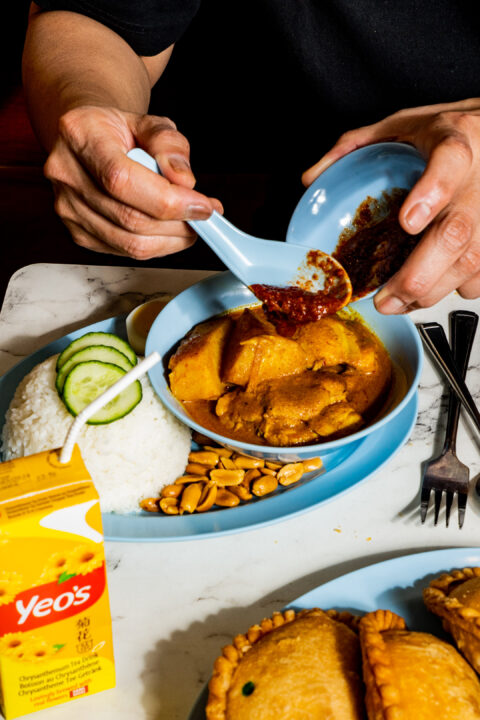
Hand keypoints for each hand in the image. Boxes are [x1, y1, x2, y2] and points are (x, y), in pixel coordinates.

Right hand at [44, 105, 222, 258]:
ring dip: (171, 239)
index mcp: (80, 135)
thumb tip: (184, 181)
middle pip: (128, 218)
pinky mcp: (78, 232)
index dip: (168, 200)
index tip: (203, 205)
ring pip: (129, 243)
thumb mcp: (150, 123)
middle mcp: (66, 173)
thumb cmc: (120, 132)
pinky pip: (124, 251)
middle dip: (177, 224)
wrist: (90, 139)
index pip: (122, 180)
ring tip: (191, 223)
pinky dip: (156, 246)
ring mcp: (68, 207)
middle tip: (205, 216)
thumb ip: (170, 145)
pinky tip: (168, 230)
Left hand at [302, 100, 479, 312]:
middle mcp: (479, 178)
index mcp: (454, 140)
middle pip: (456, 232)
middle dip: (418, 274)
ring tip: (399, 301)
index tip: (408, 221)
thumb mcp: (400, 126)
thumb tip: (311, 178)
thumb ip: (354, 147)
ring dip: (431, 292)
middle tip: (387, 297)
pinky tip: (432, 289)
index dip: (431, 193)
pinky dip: (454, 290)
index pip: (450, 161)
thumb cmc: (446, 133)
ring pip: (471, 261)